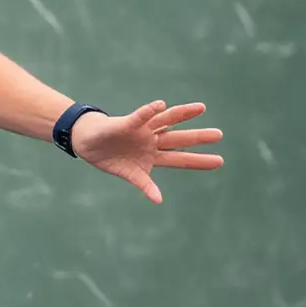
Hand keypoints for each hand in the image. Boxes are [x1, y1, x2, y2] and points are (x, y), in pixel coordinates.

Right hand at [70, 101, 224, 205]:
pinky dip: (149, 111)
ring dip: (182, 114)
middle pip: (179, 138)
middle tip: (219, 135)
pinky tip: (160, 105)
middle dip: (198, 137)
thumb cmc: (110, 158)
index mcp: (154, 155)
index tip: (219, 161)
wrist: (86, 143)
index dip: (199, 160)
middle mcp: (153, 140)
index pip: (181, 158)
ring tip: (201, 108)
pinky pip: (139, 117)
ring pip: (166, 121)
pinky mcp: (126, 123)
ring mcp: (142, 130)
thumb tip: (158, 200)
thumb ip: (144, 184)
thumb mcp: (129, 174)